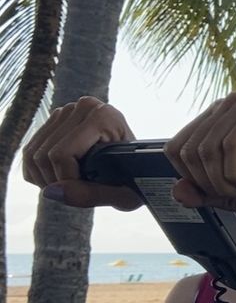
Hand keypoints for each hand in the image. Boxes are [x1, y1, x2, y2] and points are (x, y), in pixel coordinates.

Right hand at [22, 97, 141, 208]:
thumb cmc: (135, 181)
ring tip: (69, 188)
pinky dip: (37, 173)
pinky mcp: (54, 121)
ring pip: (32, 154)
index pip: (62, 155)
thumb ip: (89, 195)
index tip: (87, 192)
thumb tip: (49, 192)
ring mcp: (67, 111)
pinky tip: (58, 179)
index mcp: (104, 117)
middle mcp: (84, 107)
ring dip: (44, 180)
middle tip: (79, 192)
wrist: (139, 166)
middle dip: (56, 183)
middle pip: (44, 156)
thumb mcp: (122, 195)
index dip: (68, 182)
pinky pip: (29, 151)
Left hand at [165, 92, 235, 214]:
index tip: (222, 192)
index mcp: (221, 118)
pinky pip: (231, 144)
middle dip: (209, 184)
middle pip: (189, 149)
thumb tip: (176, 190)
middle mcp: (232, 104)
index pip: (177, 147)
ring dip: (225, 182)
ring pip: (208, 148)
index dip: (191, 179)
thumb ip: (206, 194)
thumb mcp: (235, 197)